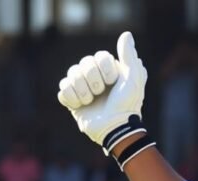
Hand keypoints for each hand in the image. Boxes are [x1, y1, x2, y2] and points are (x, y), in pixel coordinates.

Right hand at [57, 31, 147, 151]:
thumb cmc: (127, 104)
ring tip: (91, 102)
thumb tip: (126, 34)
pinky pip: (63, 90)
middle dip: (92, 80)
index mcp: (109, 70)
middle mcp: (96, 76)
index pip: (98, 57)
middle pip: (83, 64)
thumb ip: (129, 55)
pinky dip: (72, 98)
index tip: (113, 82)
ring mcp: (83, 88)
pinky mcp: (73, 100)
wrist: (114, 128)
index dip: (104, 68)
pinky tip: (81, 106)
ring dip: (82, 90)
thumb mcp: (134, 78)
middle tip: (101, 94)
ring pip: (71, 76)